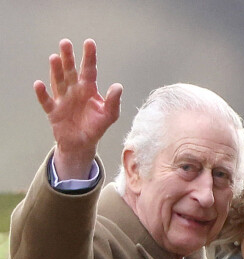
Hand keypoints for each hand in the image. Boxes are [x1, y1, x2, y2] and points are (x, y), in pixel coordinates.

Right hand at [34, 39, 122, 179]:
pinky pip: (47, 101)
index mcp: (89, 89)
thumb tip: (118, 86)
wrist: (82, 143)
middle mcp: (75, 90)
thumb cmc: (96, 127)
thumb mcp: (109, 115)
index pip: (89, 70)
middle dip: (69, 58)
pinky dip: (42, 94)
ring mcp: (63, 99)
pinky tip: (39, 84)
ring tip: (54, 58)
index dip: (89, 57)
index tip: (89, 42)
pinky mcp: (53, 111)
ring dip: (56, 70)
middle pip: (71, 71)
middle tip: (65, 43)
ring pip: (58, 82)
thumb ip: (113, 101)